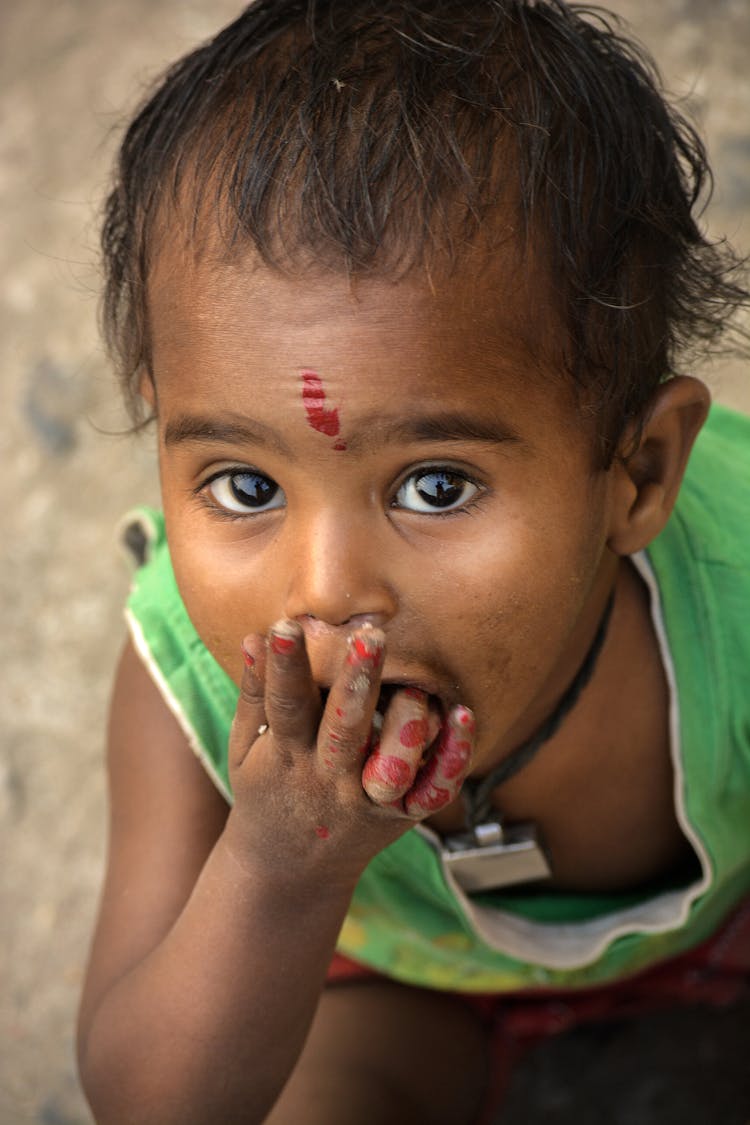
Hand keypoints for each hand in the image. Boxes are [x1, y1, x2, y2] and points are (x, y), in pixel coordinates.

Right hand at [224, 620, 473, 883]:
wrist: (290, 870)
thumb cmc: (266, 788)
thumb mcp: (245, 746)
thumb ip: (255, 691)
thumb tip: (255, 636)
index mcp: (286, 756)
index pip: (286, 707)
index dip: (284, 668)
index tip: (286, 626)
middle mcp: (328, 779)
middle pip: (345, 730)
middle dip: (357, 683)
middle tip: (371, 637)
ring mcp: (368, 801)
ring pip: (394, 764)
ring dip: (408, 721)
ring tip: (414, 682)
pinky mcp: (403, 815)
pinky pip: (435, 788)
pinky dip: (454, 755)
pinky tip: (462, 714)